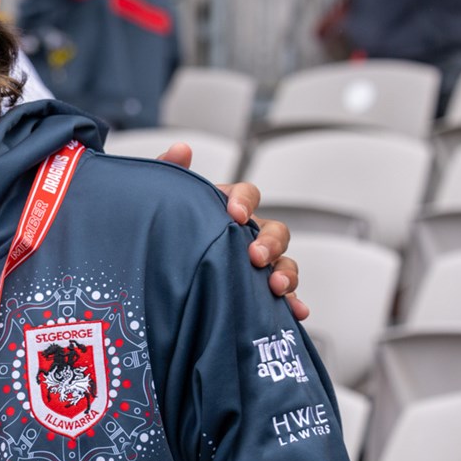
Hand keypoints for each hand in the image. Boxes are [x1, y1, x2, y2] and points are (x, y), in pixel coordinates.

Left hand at [156, 144, 307, 320]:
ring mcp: (259, 263)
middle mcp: (249, 234)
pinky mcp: (260, 291)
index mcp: (228, 209)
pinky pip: (285, 296)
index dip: (244, 201)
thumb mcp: (166, 204)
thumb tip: (181, 149)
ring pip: (285, 262)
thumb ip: (171, 173)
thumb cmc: (172, 232)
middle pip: (276, 230)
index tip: (233, 213)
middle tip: (255, 256)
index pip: (247, 194)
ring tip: (275, 286)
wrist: (163, 276)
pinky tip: (296, 311)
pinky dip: (293, 303)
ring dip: (286, 272)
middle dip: (269, 242)